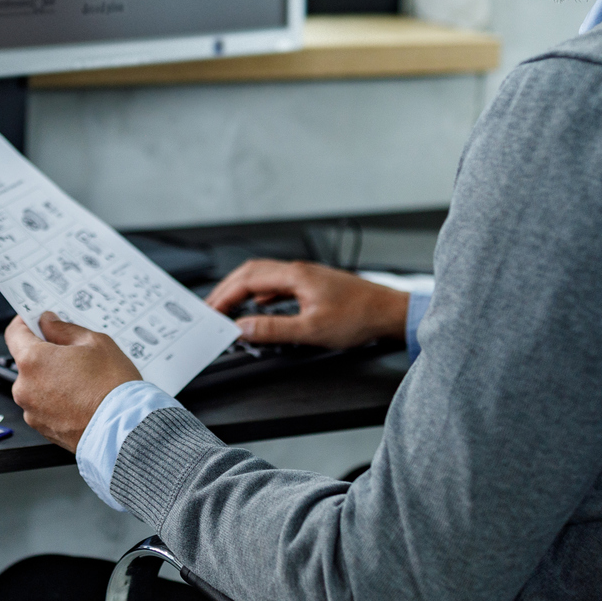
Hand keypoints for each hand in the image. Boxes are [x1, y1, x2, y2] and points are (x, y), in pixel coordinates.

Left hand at [4, 312, 141, 452]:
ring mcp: (32, 411)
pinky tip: (80, 398)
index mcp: (33, 361)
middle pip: (27, 361)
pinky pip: (44, 405)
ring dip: (52, 378)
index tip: (37, 321)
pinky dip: (57, 399)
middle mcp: (25, 388)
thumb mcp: (94, 342)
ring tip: (83, 381)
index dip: (26, 323)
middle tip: (74, 354)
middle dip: (46, 354)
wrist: (124, 429)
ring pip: (36, 384)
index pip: (14, 333)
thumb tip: (49, 323)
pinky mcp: (42, 428)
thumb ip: (64, 329)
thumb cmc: (112, 387)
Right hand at [206, 259, 411, 348]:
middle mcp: (298, 270)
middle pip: (251, 273)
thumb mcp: (312, 330)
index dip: (224, 296)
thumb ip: (274, 329)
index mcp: (294, 275)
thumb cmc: (360, 317)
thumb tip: (243, 327)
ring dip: (243, 290)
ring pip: (264, 277)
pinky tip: (260, 306)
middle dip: (227, 289)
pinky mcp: (313, 285)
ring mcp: (306, 276)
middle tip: (212, 308)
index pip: (247, 280)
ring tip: (229, 307)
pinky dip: (260, 294)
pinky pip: (277, 284)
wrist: (390, 312)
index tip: (211, 312)